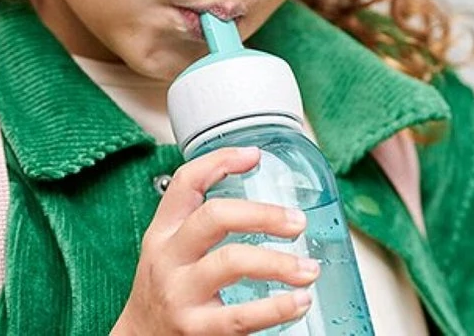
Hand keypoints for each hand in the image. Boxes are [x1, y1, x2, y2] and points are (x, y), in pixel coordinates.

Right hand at [111, 146, 318, 335]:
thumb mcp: (171, 250)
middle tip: (297, 222)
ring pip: (232, 262)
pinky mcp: (195, 329)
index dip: (220, 161)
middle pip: (215, 217)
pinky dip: (277, 308)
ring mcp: (180, 293)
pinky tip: (299, 301)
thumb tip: (265, 205)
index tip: (254, 155)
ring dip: (279, 263)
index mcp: (164, 232)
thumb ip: (202, 227)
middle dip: (263, 214)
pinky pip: (241, 316)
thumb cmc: (164, 292)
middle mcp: (168, 257)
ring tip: (309, 269)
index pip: (186, 182)